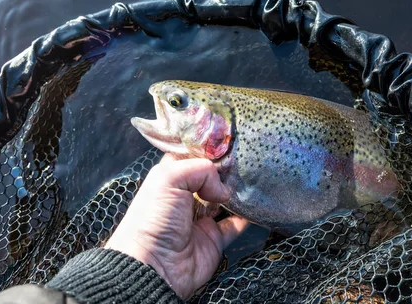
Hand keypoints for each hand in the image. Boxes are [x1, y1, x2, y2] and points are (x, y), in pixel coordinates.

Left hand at [104, 154, 248, 299]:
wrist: (154, 266)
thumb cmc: (154, 218)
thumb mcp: (168, 179)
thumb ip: (200, 170)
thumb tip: (222, 188)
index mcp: (170, 178)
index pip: (191, 156)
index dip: (208, 150)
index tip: (227, 143)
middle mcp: (186, 195)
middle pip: (212, 176)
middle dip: (228, 168)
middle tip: (244, 159)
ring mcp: (201, 217)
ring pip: (226, 197)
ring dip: (238, 190)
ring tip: (253, 178)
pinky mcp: (215, 238)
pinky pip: (236, 224)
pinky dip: (248, 215)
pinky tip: (257, 203)